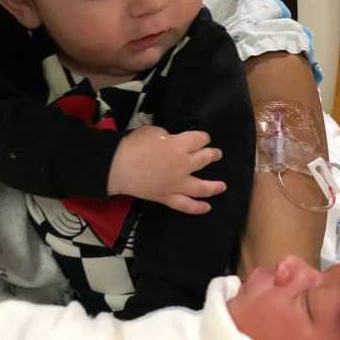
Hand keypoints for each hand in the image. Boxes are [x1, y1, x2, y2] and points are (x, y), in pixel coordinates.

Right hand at [108, 124, 225, 213]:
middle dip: (212, 155)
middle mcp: (183, 165)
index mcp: (179, 146)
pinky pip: (185, 205)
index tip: (202, 138)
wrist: (116, 167)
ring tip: (222, 186)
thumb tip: (171, 142)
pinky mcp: (167, 197)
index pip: (199, 139)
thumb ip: (167, 136)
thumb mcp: (152, 131)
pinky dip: (197, 208)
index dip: (202, 137)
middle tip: (216, 154)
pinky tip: (207, 208)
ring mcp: (177, 184)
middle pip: (204, 159)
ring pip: (201, 187)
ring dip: (214, 186)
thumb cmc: (133, 145)